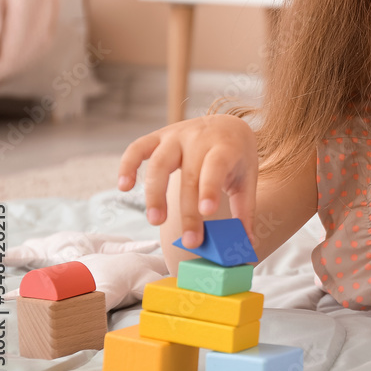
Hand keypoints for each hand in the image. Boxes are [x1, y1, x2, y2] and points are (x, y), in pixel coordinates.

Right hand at [116, 114, 257, 248]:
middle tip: (190, 242)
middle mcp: (199, 138)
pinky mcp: (157, 137)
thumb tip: (246, 245)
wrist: (227, 126)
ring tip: (156, 221)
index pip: (215, 167)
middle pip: (189, 176)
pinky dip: (127, 165)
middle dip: (187, 211)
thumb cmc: (236, 159)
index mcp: (225, 147)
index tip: (208, 211)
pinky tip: (124, 187)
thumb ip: (245, 211)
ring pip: (158, 163)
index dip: (210, 188)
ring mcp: (176, 135)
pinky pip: (137, 148)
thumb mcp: (247, 179)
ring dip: (154, 193)